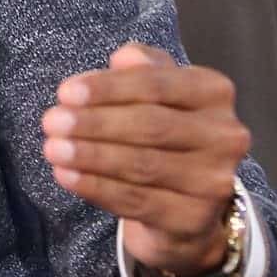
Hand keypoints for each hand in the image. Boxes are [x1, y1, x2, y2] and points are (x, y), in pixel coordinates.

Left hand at [39, 42, 249, 276]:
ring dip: (90, 156)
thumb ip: (140, 67)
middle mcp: (226, 136)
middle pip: (151, 125)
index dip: (108, 88)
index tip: (65, 92)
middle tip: (51, 122)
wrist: (183, 200)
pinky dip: (96, 187)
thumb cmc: (162, 130)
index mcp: (214, 92)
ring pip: (143, 165)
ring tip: (52, 148)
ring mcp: (215, 180)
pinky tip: (66, 176)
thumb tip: (122, 58)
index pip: (157, 84)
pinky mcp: (194, 218)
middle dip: (95, 123)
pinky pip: (137, 201)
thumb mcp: (155, 90)